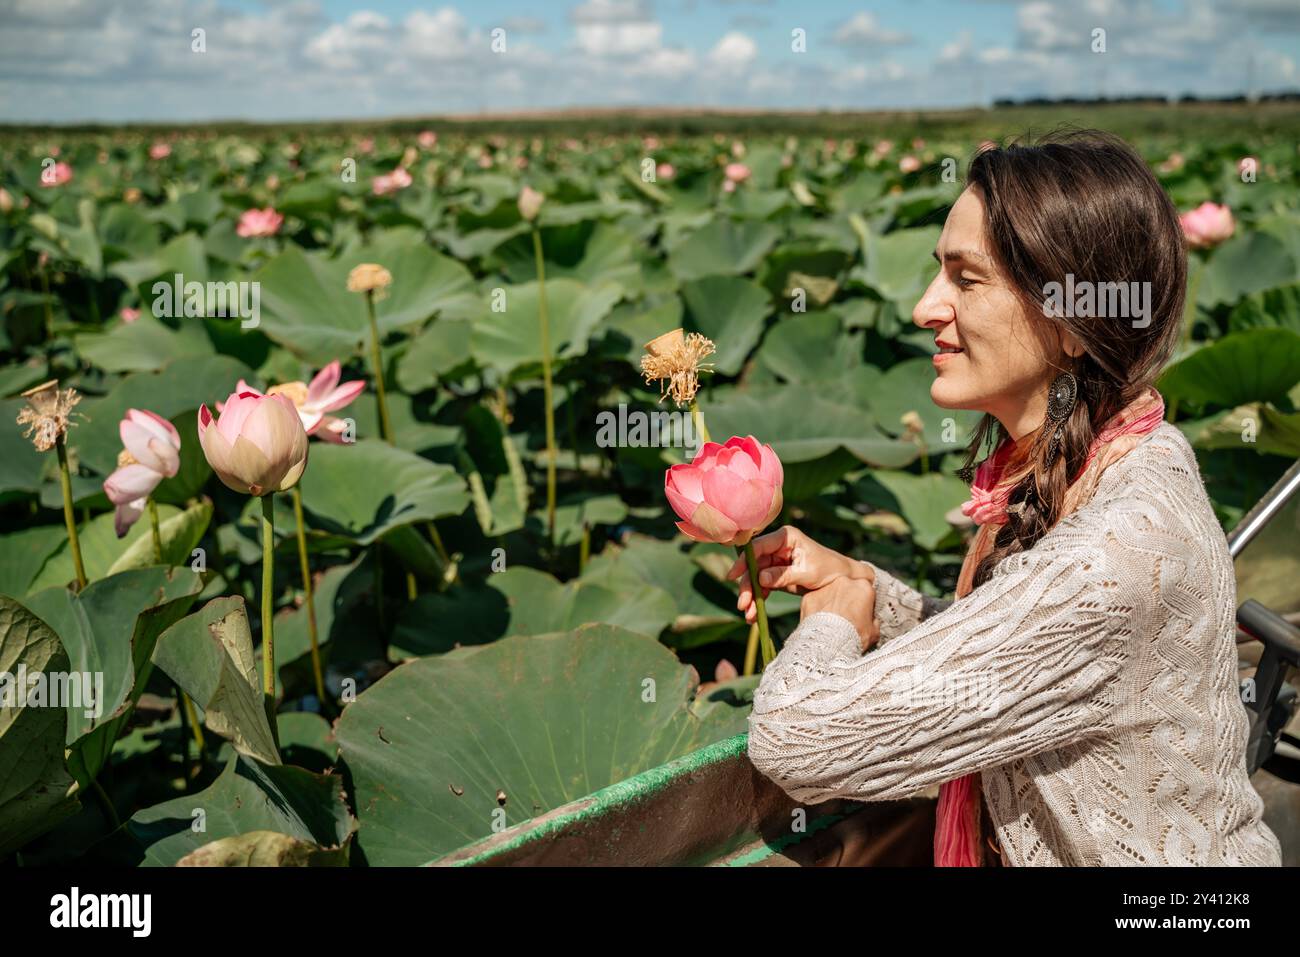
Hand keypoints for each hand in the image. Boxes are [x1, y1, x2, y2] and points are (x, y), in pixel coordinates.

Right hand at [725, 525, 871, 624]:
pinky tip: (754, 614)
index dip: (744, 561)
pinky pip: (763, 586)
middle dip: (747, 585)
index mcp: (786, 538)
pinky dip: (758, 600)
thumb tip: (760, 578)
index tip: (733, 575)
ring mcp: (776, 561)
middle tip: (742, 604)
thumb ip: (783, 575)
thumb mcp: (807, 573)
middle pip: (754, 565)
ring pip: (756, 578)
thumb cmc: (829, 569)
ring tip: (748, 614)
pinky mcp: (777, 574)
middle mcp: (778, 547)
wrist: (843, 579)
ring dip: (751, 596)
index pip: (759, 546)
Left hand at [800, 576, 879, 651]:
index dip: (863, 603)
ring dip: (830, 602)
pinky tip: (818, 622)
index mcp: (863, 587)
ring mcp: (824, 587)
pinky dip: (816, 609)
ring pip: (829, 593)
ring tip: (830, 620)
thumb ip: (873, 620)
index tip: (860, 613)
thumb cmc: (854, 638)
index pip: (865, 590)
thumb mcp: (874, 632)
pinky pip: (814, 600)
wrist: (829, 646)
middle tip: (845, 616)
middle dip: (846, 599)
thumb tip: (871, 620)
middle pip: (846, 588)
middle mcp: (843, 582)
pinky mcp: (809, 596)